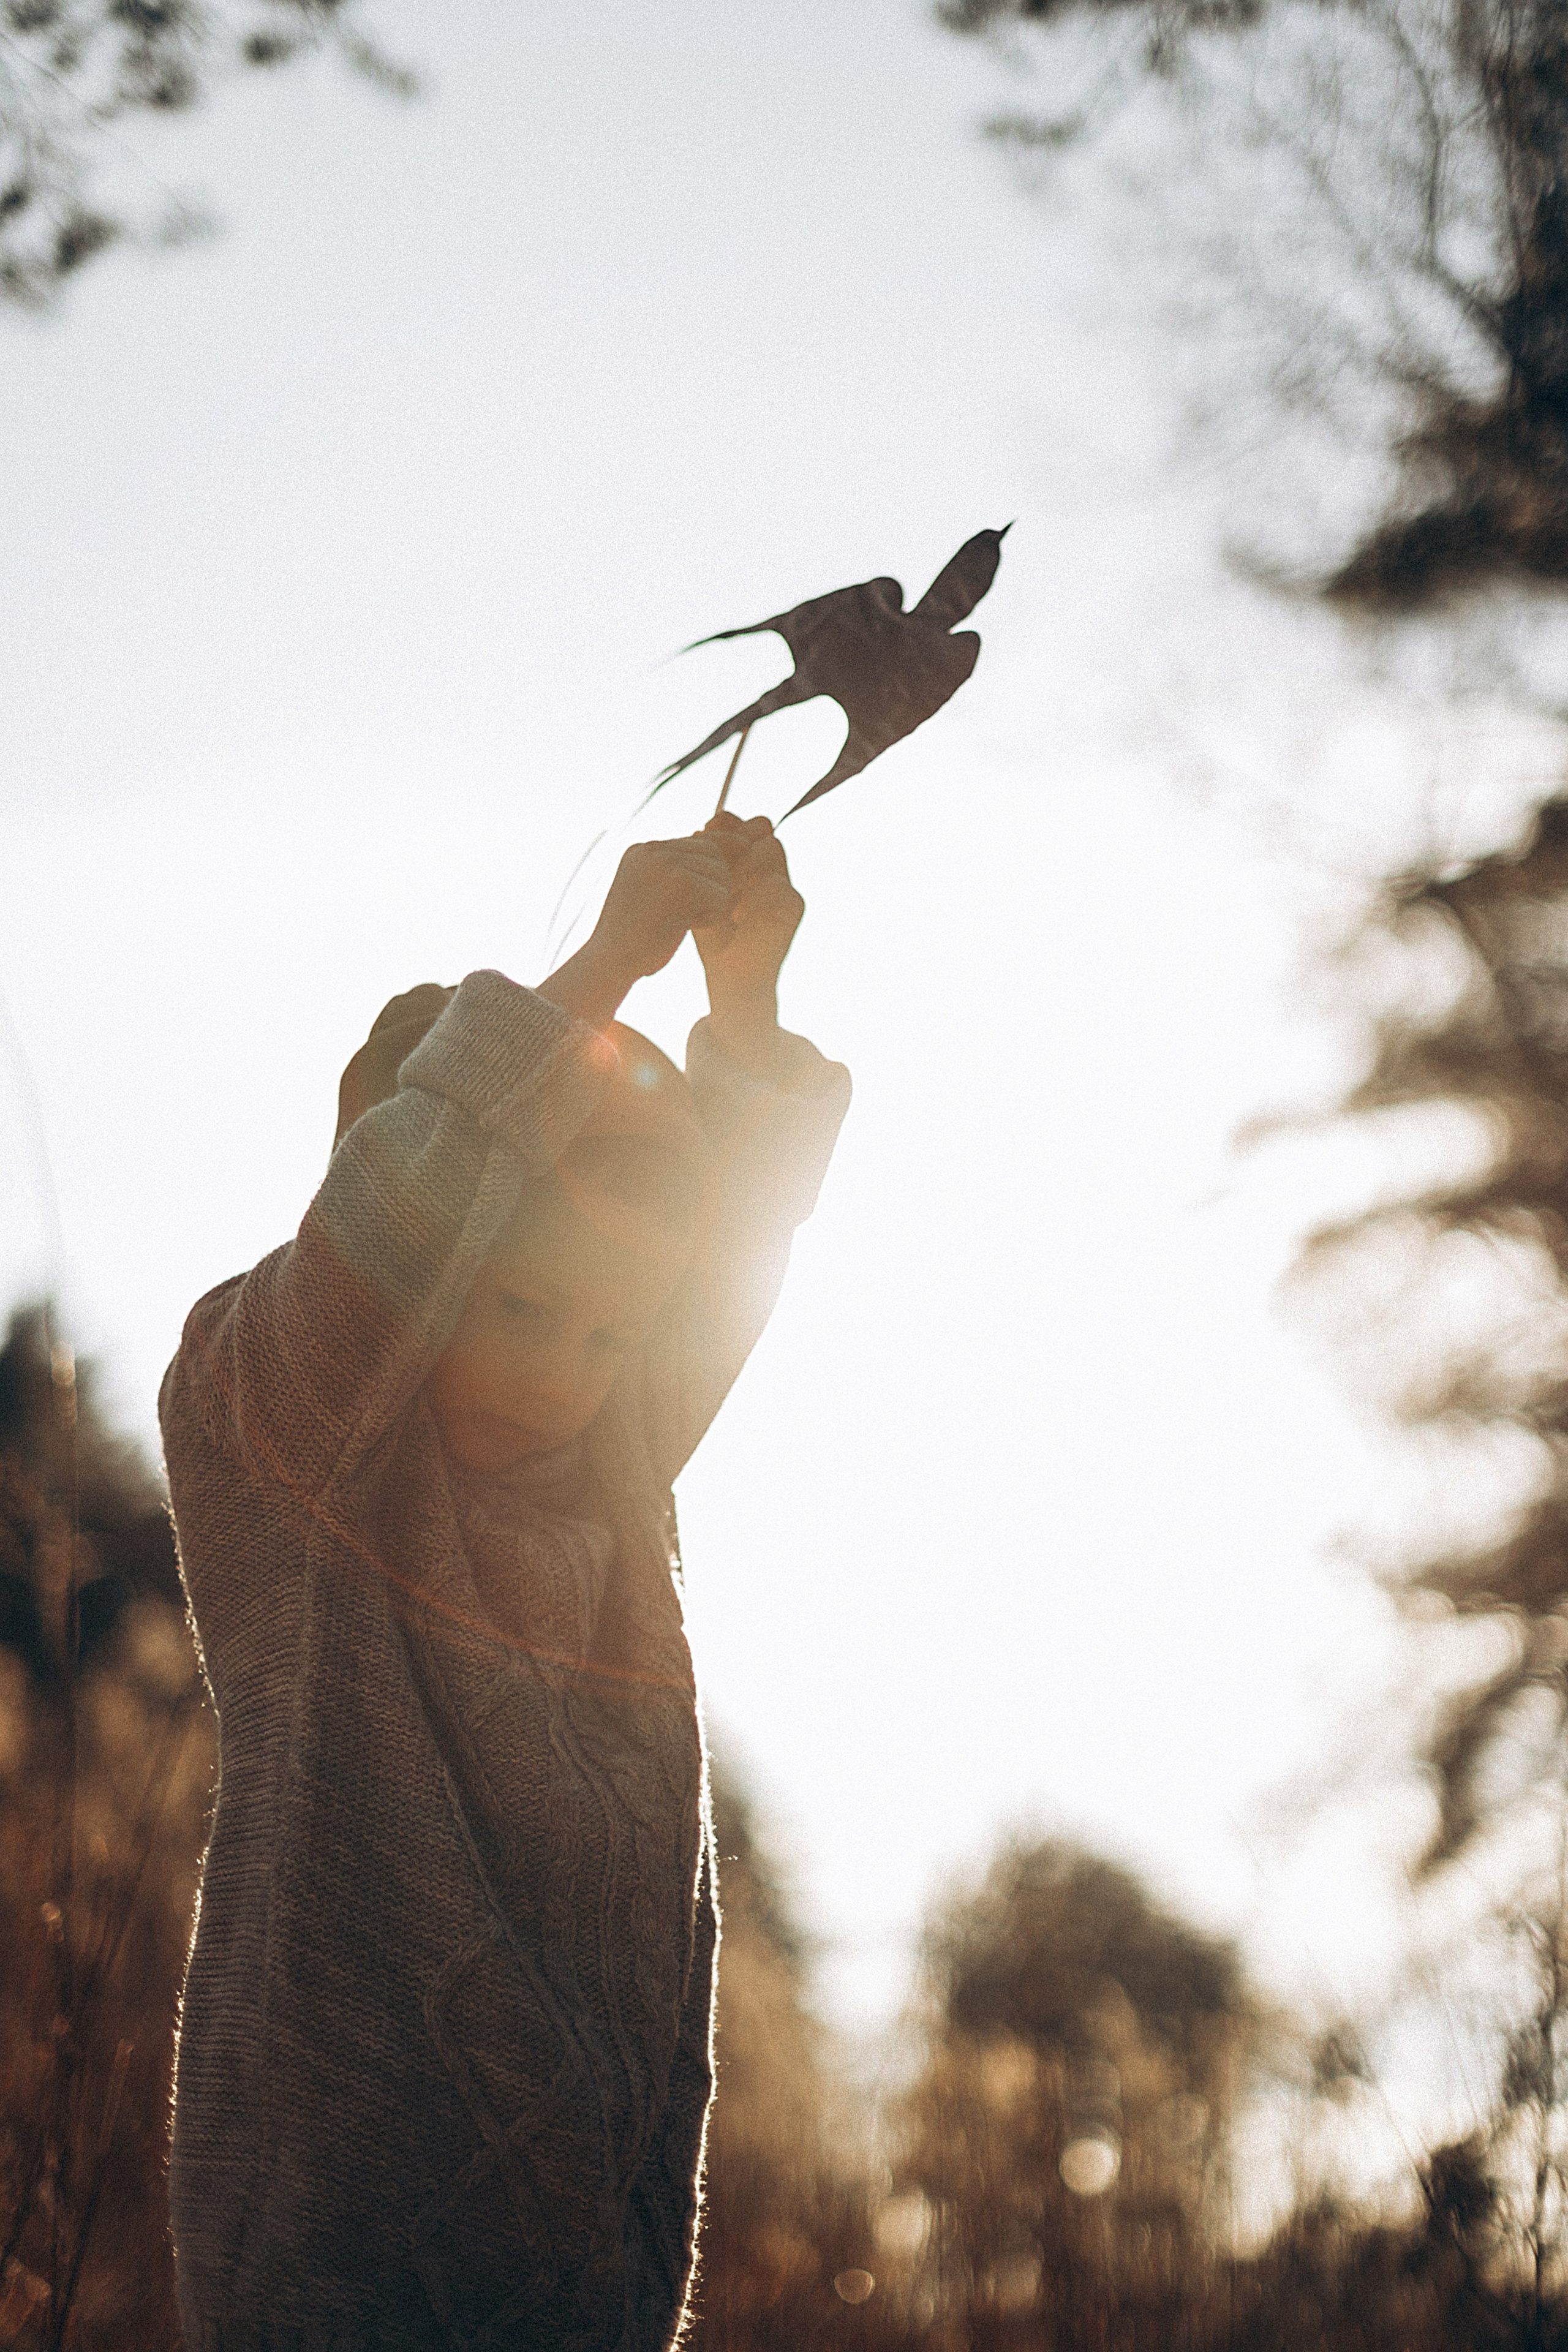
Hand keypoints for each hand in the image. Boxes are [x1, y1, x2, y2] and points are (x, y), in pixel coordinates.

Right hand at [539, 834, 732, 1028]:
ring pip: (720, 873)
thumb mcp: (648, 894)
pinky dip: (711, 917)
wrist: (610, 963)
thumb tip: (719, 860)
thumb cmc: (634, 939)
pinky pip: (721, 895)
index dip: (700, 879)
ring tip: (685, 921)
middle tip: (688, 915)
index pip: (696, 847)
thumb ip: (673, 873)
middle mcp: (652, 848)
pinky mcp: (683, 883)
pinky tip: (687, 927)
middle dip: (710, 887)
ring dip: (711, 903)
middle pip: (713, 854)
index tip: (678, 906)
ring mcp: (667, 863)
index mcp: (642, 849)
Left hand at [693, 814, 804, 1066]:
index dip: (726, 831)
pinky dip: (754, 897)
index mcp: (753, 861)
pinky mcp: (793, 909)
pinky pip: (779, 885)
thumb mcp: (703, 888)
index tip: (700, 844)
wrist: (726, 979)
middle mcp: (773, 870)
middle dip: (731, 847)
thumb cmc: (712, 934)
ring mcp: (786, 886)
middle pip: (760, 831)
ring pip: (770, 850)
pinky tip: (736, 915)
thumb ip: (709, 856)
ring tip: (721, 896)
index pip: (748, 826)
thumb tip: (714, 817)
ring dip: (740, 868)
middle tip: (709, 875)